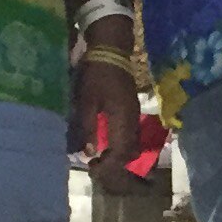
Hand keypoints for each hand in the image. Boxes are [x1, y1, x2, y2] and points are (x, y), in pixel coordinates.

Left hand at [69, 46, 141, 190]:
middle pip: (130, 152)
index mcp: (122, 120)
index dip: (108, 166)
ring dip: (118, 156)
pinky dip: (121, 145)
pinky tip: (107, 143)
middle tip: (96, 167)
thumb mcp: (87, 102)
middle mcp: (132, 121)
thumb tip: (89, 153)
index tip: (92, 170)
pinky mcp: (132, 110)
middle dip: (114, 164)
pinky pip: (131, 135)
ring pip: (132, 145)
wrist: (112, 51)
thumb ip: (88, 128)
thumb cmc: (96, 75)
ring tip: (101, 158)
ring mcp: (135, 115)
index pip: (119, 153)